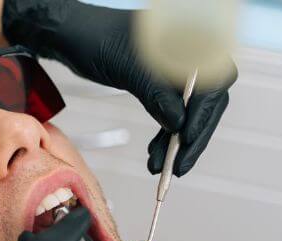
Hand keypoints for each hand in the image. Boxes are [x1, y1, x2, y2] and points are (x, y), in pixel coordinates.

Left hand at [2, 0, 236, 175]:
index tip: (187, 140)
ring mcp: (176, 68)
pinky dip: (166, 131)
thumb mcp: (127, 68)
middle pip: (206, 100)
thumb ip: (156, 94)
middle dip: (191, 135)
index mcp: (188, 39)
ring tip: (161, 165)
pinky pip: (173, 108)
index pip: (212, 82)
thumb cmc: (94, 38)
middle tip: (178, 165)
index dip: (202, 115)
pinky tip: (157, 151)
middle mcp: (188, 52)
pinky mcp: (162, 80)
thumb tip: (179, 124)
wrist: (70, 34)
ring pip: (189, 109)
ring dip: (176, 140)